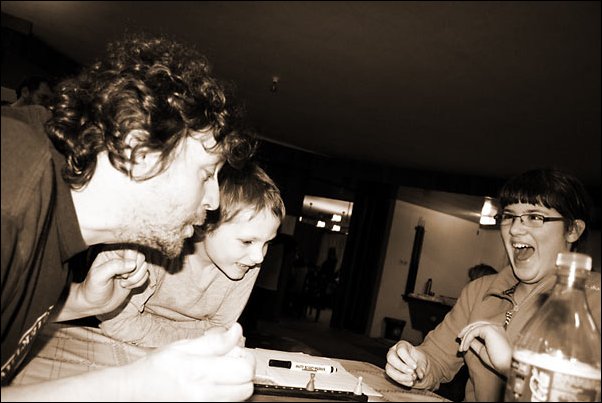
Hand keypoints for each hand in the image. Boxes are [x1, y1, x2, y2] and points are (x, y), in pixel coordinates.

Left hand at [79, 249, 148, 313]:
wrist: (95, 305)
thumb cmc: (93, 289)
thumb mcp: (98, 277)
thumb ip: (113, 266)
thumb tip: (133, 264)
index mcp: (111, 252)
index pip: (130, 249)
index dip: (130, 261)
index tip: (121, 274)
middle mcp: (122, 257)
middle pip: (140, 256)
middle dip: (134, 271)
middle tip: (122, 278)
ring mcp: (129, 266)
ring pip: (145, 266)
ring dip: (136, 278)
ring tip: (123, 284)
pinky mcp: (135, 275)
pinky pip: (146, 275)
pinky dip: (139, 283)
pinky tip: (127, 286)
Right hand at [128, 323, 254, 400]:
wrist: (132, 394)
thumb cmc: (154, 370)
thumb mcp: (181, 347)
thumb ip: (213, 341)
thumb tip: (236, 331)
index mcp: (199, 372)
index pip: (244, 370)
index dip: (245, 358)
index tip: (236, 351)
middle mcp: (204, 395)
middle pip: (247, 388)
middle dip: (242, 372)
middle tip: (229, 362)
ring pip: (239, 399)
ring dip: (235, 385)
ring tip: (218, 374)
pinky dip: (226, 395)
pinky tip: (211, 386)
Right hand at [385, 340, 427, 387]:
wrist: (417, 365)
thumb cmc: (418, 360)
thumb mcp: (423, 361)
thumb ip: (422, 367)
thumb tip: (420, 375)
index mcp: (401, 345)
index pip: (401, 350)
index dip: (407, 359)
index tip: (415, 366)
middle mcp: (393, 352)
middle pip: (391, 358)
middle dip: (401, 367)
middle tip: (412, 373)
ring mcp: (390, 363)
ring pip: (389, 370)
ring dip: (401, 376)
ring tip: (412, 379)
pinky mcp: (391, 372)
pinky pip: (393, 378)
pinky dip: (403, 381)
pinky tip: (410, 382)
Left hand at [458, 321, 511, 374]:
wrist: (507, 366)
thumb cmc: (498, 361)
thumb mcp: (483, 351)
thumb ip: (475, 343)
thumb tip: (466, 338)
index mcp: (497, 331)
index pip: (480, 327)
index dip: (470, 332)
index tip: (462, 341)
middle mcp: (496, 327)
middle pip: (476, 324)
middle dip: (466, 331)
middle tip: (458, 339)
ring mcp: (493, 327)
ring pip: (474, 328)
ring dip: (465, 338)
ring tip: (462, 348)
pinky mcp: (489, 329)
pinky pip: (473, 331)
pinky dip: (467, 339)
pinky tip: (465, 347)